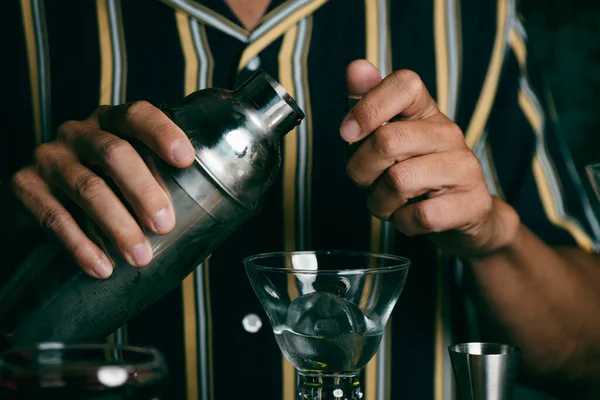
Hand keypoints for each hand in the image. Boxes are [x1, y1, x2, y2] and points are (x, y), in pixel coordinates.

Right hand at [10, 101, 194, 277]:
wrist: (42, 204)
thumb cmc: (105, 191)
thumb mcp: (132, 181)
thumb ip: (166, 197)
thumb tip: (210, 246)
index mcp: (113, 124)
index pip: (138, 115)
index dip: (162, 133)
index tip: (186, 160)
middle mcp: (80, 133)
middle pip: (114, 153)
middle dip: (143, 191)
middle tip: (165, 225)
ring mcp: (50, 157)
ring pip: (88, 188)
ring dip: (117, 225)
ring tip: (140, 257)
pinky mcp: (26, 186)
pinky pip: (54, 216)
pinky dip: (80, 244)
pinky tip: (101, 267)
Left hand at [342, 60, 519, 256]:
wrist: (464, 216)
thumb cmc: (415, 174)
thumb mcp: (385, 139)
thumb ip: (367, 105)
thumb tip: (356, 68)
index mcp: (426, 111)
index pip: (404, 83)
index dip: (368, 107)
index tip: (348, 134)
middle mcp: (448, 133)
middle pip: (387, 140)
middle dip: (360, 170)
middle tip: (365, 182)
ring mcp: (464, 167)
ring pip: (399, 181)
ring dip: (380, 202)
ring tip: (388, 203)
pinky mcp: (472, 203)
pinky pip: (420, 216)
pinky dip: (403, 223)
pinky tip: (409, 217)